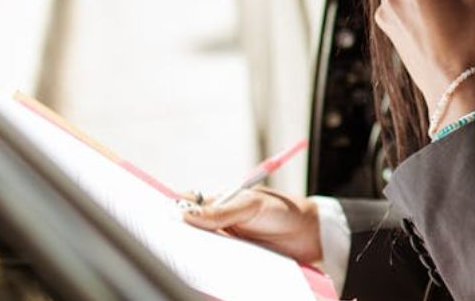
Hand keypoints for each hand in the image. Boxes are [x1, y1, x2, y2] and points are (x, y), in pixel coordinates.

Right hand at [180, 187, 321, 265]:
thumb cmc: (282, 211)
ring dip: (195, 254)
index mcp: (220, 202)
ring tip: (186, 260)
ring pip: (201, 249)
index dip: (174, 210)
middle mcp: (219, 222)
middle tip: (171, 244)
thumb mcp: (252, 206)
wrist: (309, 234)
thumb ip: (221, 212)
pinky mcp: (234, 260)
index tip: (164, 219)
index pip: (189, 204)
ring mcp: (226, 242)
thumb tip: (187, 215)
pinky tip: (207, 272)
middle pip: (190, 230)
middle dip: (180, 236)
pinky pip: (217, 265)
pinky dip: (211, 268)